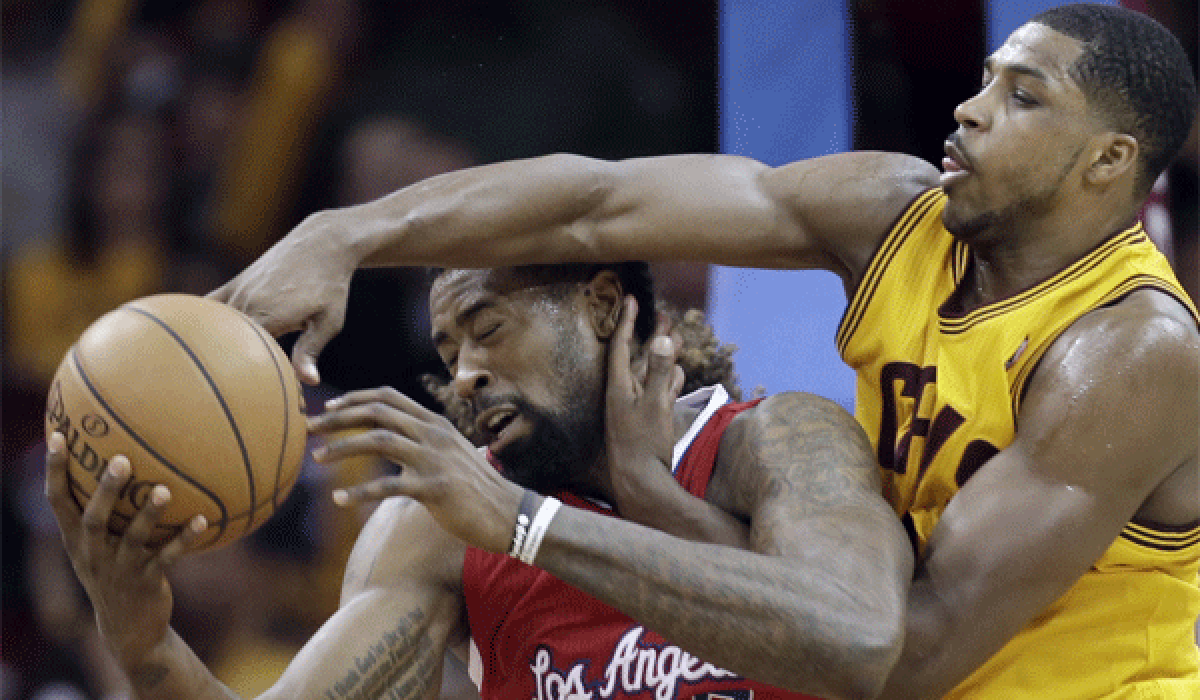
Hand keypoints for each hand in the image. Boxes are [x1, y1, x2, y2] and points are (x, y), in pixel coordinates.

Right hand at [43, 433, 207, 667]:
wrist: (129, 629)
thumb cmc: (116, 572)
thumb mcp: (99, 546)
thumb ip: (103, 510)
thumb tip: (119, 457)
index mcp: (77, 540)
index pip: (58, 501)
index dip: (55, 470)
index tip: (59, 436)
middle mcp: (94, 553)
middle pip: (94, 518)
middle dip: (105, 490)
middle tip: (121, 460)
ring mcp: (120, 568)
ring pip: (133, 538)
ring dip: (149, 514)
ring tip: (164, 491)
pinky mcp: (147, 582)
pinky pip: (168, 557)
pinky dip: (185, 538)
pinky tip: (202, 520)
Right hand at [209, 210, 360, 384]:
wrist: (323, 244)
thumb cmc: (331, 285)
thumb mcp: (329, 321)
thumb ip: (311, 350)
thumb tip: (309, 381)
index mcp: (271, 317)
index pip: (247, 355)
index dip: (244, 376)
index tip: (243, 395)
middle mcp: (248, 303)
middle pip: (225, 343)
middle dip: (222, 365)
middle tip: (212, 391)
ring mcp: (239, 291)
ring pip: (214, 325)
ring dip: (208, 346)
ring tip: (192, 372)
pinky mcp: (235, 283)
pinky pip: (208, 305)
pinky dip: (198, 319)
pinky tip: (185, 337)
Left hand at [308, 387, 523, 552]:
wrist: (510, 513)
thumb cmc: (477, 488)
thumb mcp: (453, 454)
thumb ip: (425, 443)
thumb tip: (395, 441)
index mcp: (435, 424)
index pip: (389, 397)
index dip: (355, 399)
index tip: (329, 407)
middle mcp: (433, 434)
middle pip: (377, 413)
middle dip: (338, 418)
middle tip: (310, 428)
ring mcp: (434, 459)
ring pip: (378, 441)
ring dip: (342, 447)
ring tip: (317, 458)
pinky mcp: (434, 488)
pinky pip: (388, 487)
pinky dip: (359, 492)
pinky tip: (339, 499)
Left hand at [605, 297, 684, 514]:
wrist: (641, 484)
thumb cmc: (643, 445)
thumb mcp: (654, 405)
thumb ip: (658, 371)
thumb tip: (662, 338)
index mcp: (619, 387)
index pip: (621, 345)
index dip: (625, 321)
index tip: (630, 299)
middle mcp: (624, 394)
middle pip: (638, 356)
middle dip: (652, 335)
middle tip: (664, 314)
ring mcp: (635, 408)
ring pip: (650, 374)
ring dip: (663, 356)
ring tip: (676, 338)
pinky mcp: (647, 421)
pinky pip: (658, 393)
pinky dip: (667, 380)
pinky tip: (676, 372)